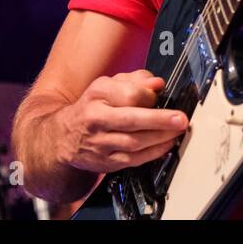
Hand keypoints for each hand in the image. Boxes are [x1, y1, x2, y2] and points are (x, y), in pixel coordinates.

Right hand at [55, 69, 188, 172]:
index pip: (127, 94)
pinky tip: (166, 145)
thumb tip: (157, 83)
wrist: (63, 137)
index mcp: (97, 95)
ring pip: (134, 142)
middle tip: (180, 119)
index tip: (159, 94)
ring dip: (160, 137)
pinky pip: (133, 160)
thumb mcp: (106, 86)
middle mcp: (96, 119)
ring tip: (177, 131)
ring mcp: (100, 143)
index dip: (148, 95)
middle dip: (159, 120)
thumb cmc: (90, 108)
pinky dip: (153, 153)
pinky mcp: (106, 162)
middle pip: (131, 119)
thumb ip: (133, 81)